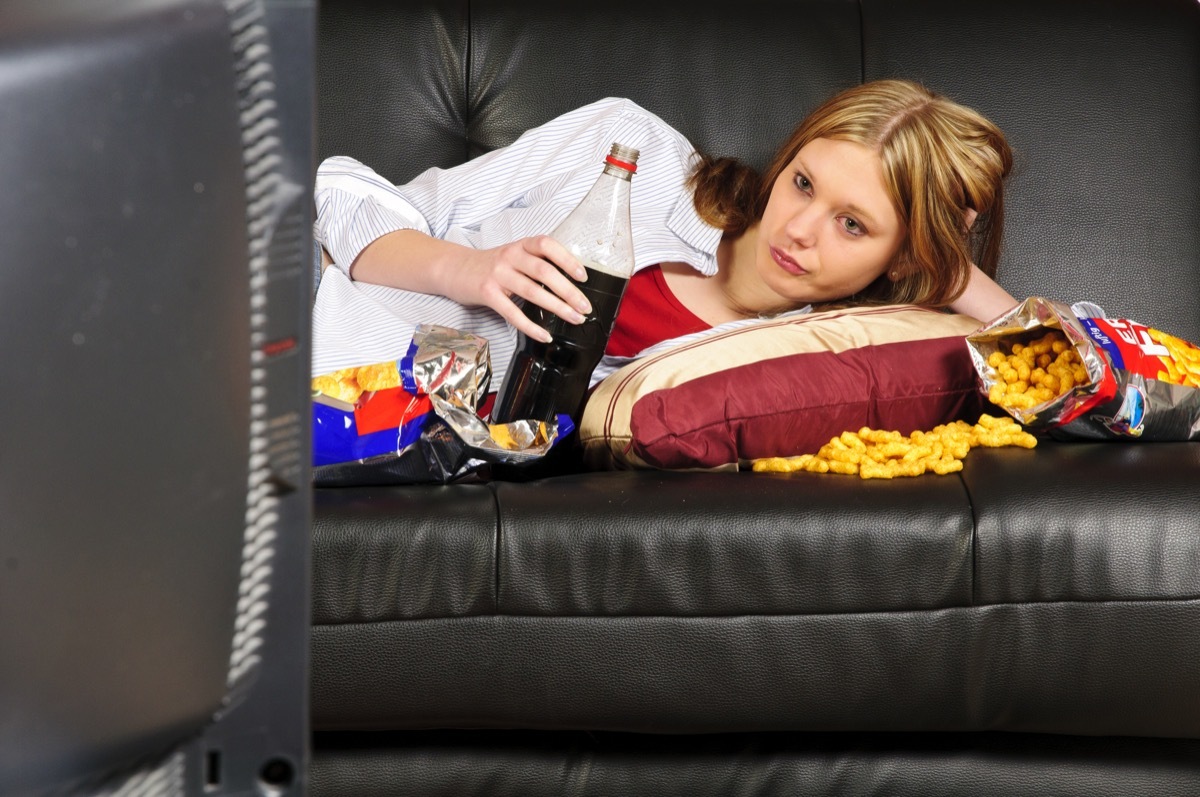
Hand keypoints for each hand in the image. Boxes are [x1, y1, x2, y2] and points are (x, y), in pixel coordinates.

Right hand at [451, 235, 593, 342]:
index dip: (568, 259)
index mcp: (521, 246)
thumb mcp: (514, 256)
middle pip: (544, 271)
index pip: (547, 245)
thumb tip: (570, 283)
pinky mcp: (487, 293)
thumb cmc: (490, 266)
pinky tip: (545, 335)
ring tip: (574, 319)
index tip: (583, 276)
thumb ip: (537, 263)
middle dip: (569, 291)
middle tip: (584, 307)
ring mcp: (498, 274)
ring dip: (557, 307)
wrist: (454, 269)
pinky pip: (513, 313)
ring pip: (532, 291)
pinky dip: (531, 326)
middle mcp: (510, 256)